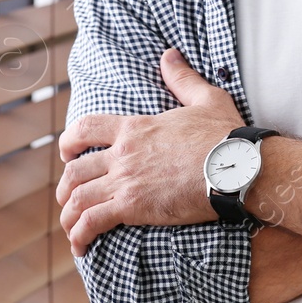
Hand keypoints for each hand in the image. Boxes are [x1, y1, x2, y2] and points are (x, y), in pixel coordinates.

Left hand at [55, 47, 242, 255]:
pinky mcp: (133, 206)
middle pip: (75, 170)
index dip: (69, 141)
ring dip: (68, 215)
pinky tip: (80, 247)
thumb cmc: (225, 135)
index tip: (67, 154)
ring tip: (70, 227)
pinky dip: (79, 235)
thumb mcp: (204, 98)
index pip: (85, 128)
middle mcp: (123, 153)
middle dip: (65, 187)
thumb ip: (182, 78)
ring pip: (78, 198)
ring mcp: (125, 180)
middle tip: (68, 198)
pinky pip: (92, 221)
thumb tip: (170, 55)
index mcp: (134, 127)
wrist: (236, 167)